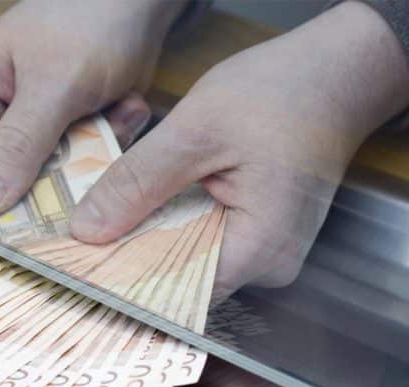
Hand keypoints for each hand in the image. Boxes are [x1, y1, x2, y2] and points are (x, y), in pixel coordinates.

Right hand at [0, 0, 186, 214]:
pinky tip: (121, 105)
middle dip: (62, 165)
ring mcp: (30, 124)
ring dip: (94, 147)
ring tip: (112, 107)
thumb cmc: (89, 20)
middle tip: (92, 136)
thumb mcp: (53, 84)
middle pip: (12, 177)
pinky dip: (110, 138)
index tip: (33, 219)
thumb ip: (19, 144)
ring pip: (56, 175)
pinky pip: (84, 162)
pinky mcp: (66, 129)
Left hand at [70, 1, 408, 294]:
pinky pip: (201, 238)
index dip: (122, 281)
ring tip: (102, 215)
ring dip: (146, 235)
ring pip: (186, 257)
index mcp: (260, 248)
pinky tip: (142, 201)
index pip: (176, 292)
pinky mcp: (257, 230)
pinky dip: (169, 221)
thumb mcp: (195, 131)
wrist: (333, 72)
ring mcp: (264, 249)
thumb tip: (87, 231)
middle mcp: (267, 264)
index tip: (75, 268)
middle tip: (76, 237)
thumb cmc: (280, 94)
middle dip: (127, 256)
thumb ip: (139, 183)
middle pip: (179, 278)